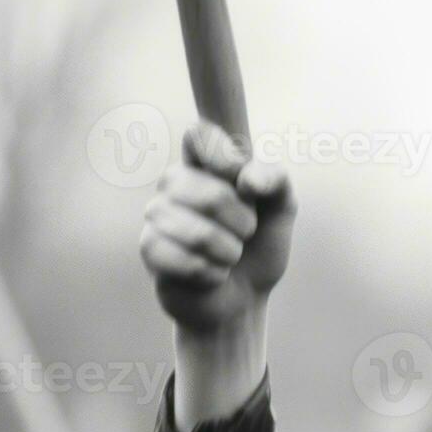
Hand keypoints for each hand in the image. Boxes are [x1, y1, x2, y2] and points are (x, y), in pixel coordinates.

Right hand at [140, 121, 296, 334]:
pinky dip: (212, 274)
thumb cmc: (259, 247)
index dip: (224, 157)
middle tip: (245, 234)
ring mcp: (157, 215)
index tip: (246, 185)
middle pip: (210, 193)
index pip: (200, 135)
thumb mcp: (281, 210)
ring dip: (229, 253)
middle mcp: (175, 182)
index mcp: (205, 164)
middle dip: (243, 224)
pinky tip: (212, 274)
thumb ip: (276, 181)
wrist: (244, 297)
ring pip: (199, 233)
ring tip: (228, 256)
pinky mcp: (149, 248)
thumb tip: (248, 179)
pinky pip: (186, 261)